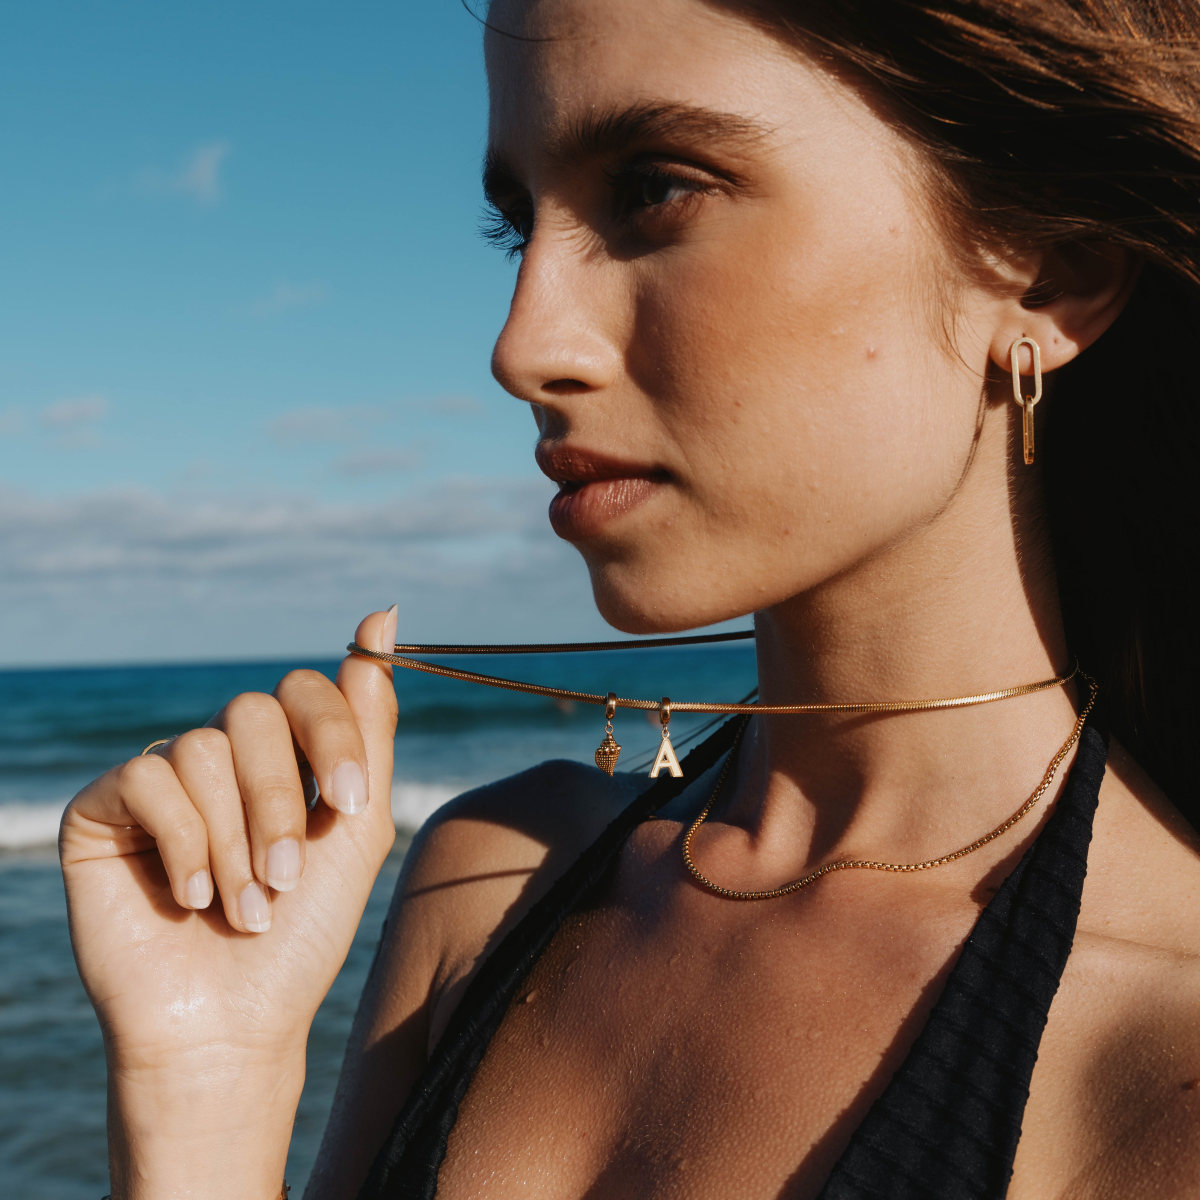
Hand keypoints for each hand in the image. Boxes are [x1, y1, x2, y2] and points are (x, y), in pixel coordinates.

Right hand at [60, 606, 399, 1199]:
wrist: (231, 1024)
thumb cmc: (302, 934)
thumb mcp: (356, 826)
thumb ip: (370, 725)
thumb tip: (383, 612)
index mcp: (286, 757)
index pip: (308, 690)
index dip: (333, 736)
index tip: (348, 807)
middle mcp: (224, 758)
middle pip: (255, 713)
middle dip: (280, 802)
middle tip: (285, 879)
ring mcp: (163, 779)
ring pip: (203, 750)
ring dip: (234, 841)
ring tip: (240, 908)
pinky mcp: (106, 808)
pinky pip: (148, 779)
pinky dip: (183, 843)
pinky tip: (186, 896)